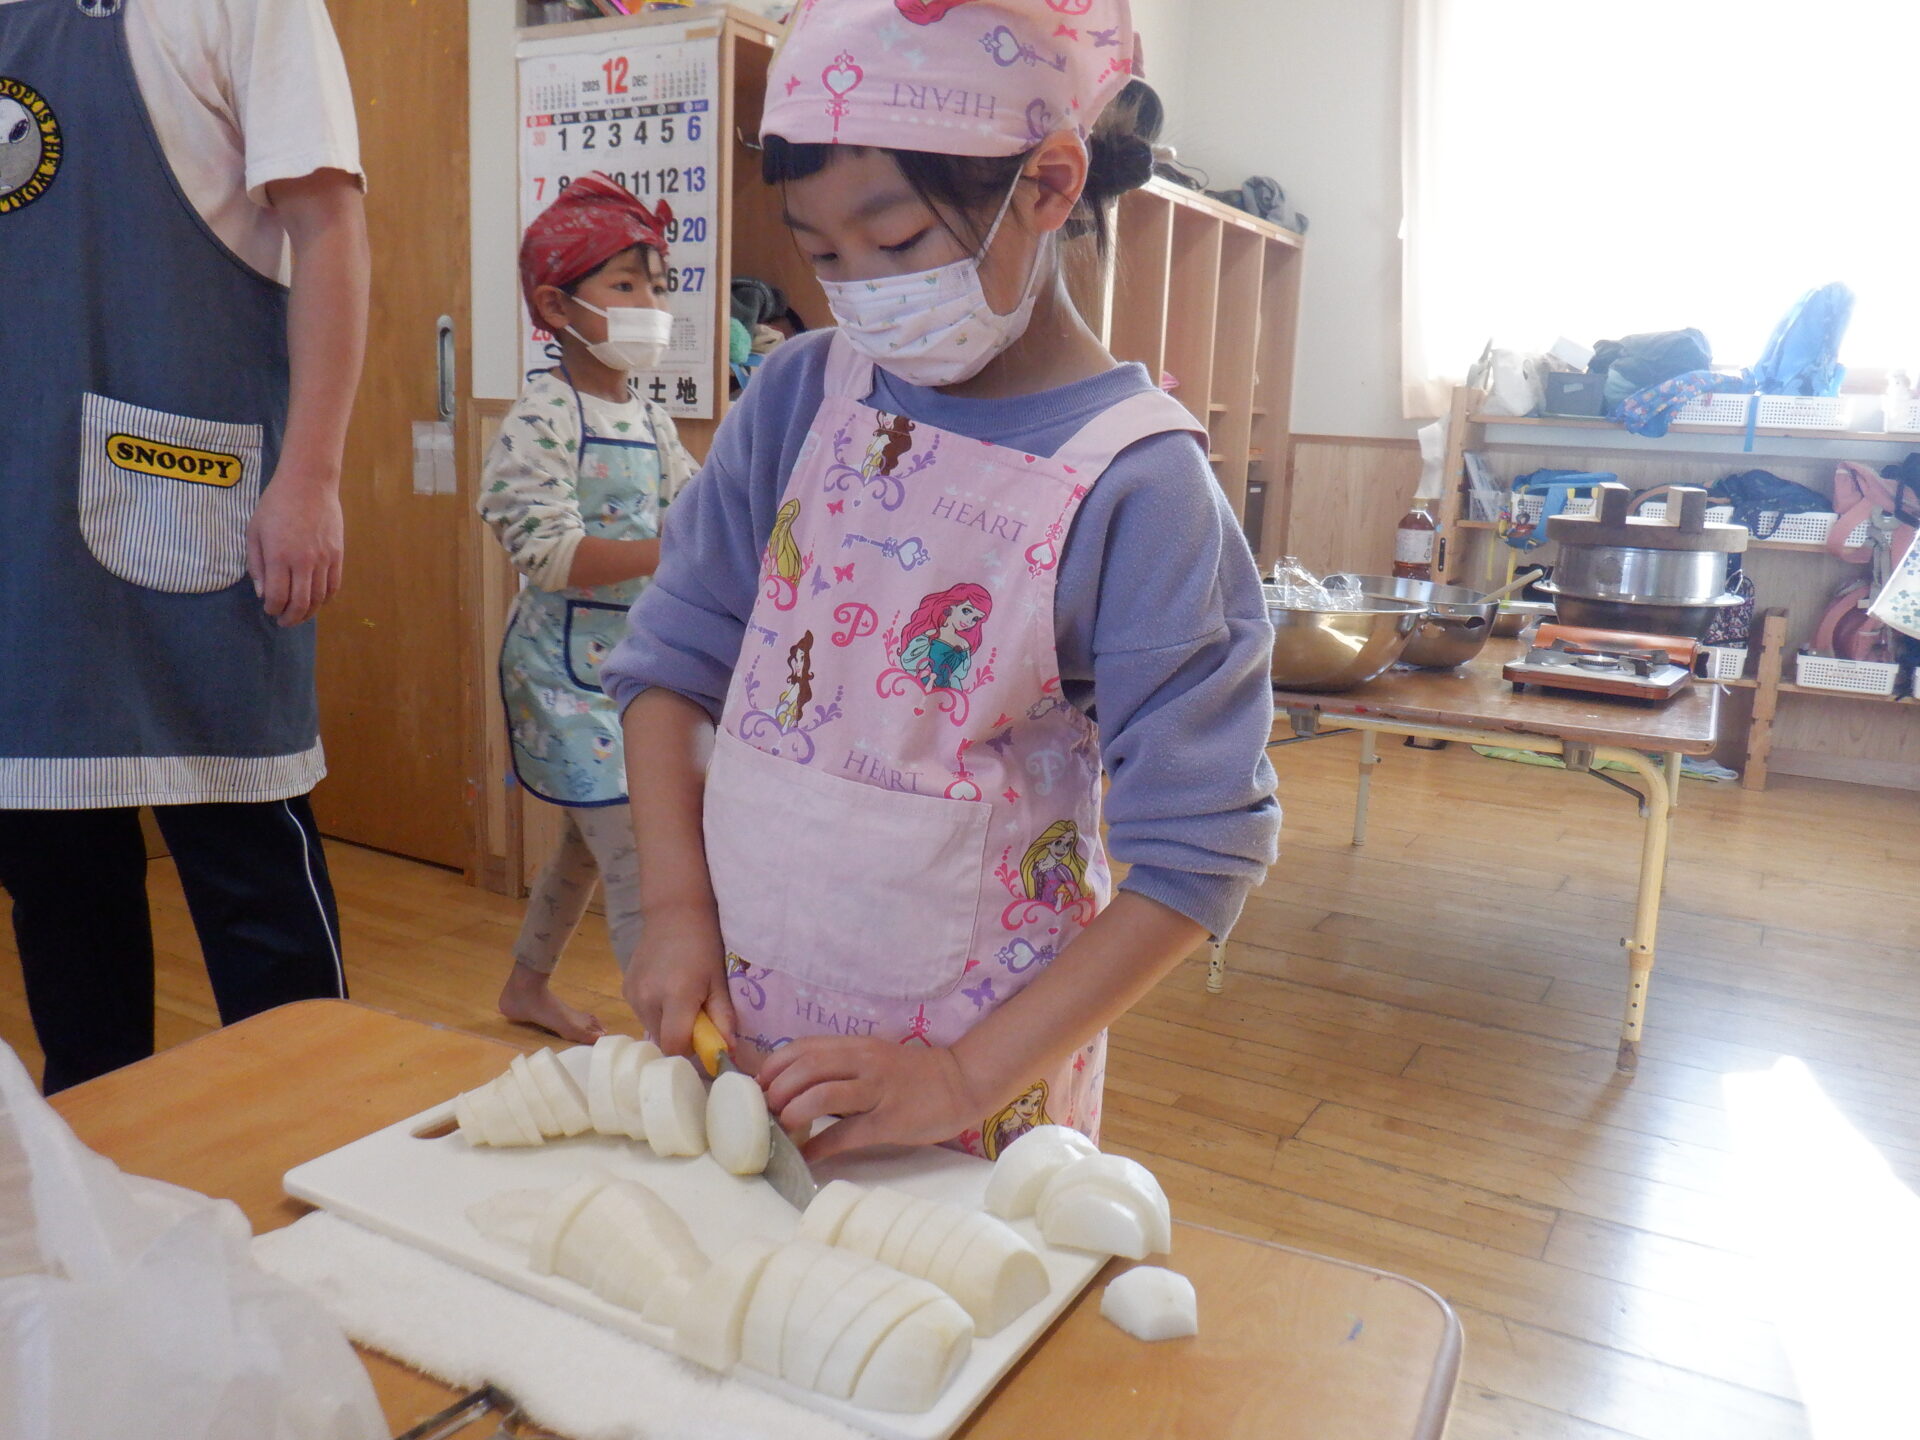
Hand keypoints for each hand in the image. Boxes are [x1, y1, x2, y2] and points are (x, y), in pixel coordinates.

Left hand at [247, 467, 343, 625]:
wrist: (308, 484)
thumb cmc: (275, 504)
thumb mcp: (254, 532)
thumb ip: (256, 565)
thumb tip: (262, 593)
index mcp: (278, 556)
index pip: (277, 597)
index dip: (272, 609)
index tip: (269, 610)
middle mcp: (303, 562)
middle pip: (300, 604)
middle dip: (290, 618)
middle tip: (284, 621)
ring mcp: (323, 559)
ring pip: (319, 599)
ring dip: (309, 612)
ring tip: (300, 615)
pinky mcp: (337, 555)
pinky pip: (334, 586)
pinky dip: (326, 599)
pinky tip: (317, 601)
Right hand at [624, 903, 734, 1058]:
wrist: (673, 912)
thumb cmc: (704, 945)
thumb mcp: (719, 981)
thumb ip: (723, 1018)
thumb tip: (728, 1051)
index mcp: (676, 996)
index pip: (674, 1046)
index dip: (691, 1052)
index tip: (704, 1042)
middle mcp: (648, 998)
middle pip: (663, 1041)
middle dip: (681, 1037)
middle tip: (697, 1017)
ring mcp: (632, 994)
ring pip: (652, 1029)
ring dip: (668, 1025)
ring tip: (682, 1000)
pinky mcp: (625, 989)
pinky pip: (643, 1014)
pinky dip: (657, 1012)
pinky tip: (667, 990)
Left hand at [757, 1037, 981, 1164]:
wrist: (960, 1082)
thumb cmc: (911, 1075)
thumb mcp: (872, 1059)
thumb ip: (839, 1066)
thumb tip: (794, 1085)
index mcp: (856, 1047)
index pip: (803, 1048)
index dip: (774, 1066)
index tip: (759, 1086)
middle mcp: (863, 1063)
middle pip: (806, 1069)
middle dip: (778, 1091)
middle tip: (768, 1112)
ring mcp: (877, 1091)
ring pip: (822, 1096)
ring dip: (794, 1113)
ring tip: (783, 1129)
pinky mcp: (890, 1121)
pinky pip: (846, 1134)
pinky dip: (820, 1147)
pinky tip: (807, 1157)